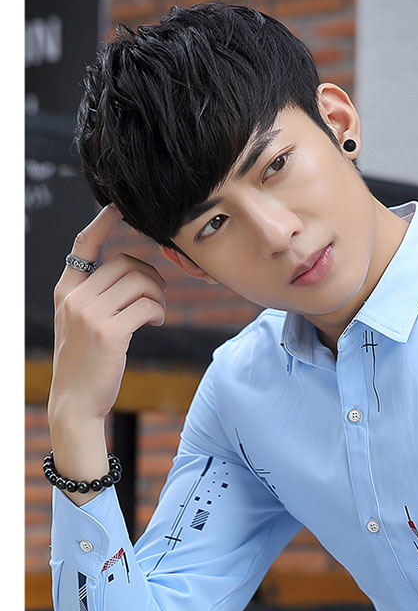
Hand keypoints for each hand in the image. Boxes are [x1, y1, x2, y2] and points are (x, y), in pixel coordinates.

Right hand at [48, 204, 166, 426]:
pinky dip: (158, 311)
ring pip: (140, 282)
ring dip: (158, 295)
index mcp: (65, 291)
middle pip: (125, 262)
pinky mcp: (110, 332)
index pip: (84, 244)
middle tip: (155, 297)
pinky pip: (147, 305)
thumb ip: (96, 297)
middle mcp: (75, 297)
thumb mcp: (80, 324)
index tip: (119, 207)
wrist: (75, 403)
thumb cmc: (85, 364)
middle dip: (150, 275)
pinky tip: (156, 321)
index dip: (103, 222)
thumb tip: (131, 273)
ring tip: (156, 312)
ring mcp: (90, 314)